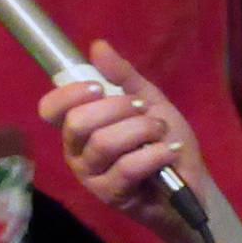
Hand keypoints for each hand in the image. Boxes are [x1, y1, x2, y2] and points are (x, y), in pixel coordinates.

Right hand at [36, 40, 201, 241]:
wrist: (191, 184)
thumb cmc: (163, 141)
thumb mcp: (148, 101)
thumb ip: (123, 77)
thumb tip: (98, 46)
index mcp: (79, 127)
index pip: (50, 109)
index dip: (69, 94)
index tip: (99, 87)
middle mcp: (77, 151)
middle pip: (77, 122)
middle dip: (117, 108)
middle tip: (143, 110)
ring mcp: (91, 176)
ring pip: (104, 143)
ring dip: (141, 130)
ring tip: (161, 131)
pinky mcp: (110, 196)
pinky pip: (126, 168)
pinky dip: (154, 154)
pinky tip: (170, 151)